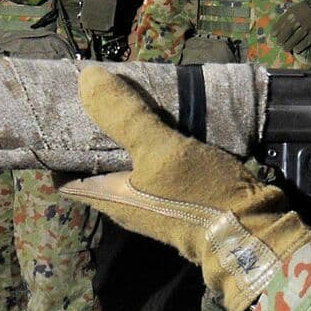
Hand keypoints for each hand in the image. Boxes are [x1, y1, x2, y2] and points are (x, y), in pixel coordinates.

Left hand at [63, 68, 310, 310]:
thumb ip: (123, 115)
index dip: (55, 148)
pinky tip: (169, 114)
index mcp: (108, 198)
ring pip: (132, 161)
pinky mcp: (184, 193)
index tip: (59, 114)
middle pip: (98, 164)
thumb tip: (86, 78)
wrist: (255, 232)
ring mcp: (156, 199)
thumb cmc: (198, 197)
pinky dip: (159, 139)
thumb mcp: (159, 149)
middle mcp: (127, 202)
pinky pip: (161, 162)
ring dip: (131, 132)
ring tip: (132, 93)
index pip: (63, 176)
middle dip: (97, 130)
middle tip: (100, 91)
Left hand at [270, 0, 310, 54]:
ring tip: (285, 48)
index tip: (273, 35)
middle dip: (281, 40)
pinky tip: (296, 50)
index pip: (281, 23)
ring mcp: (306, 27)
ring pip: (294, 40)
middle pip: (286, 33)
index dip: (276, 30)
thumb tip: (282, 25)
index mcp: (293, 12)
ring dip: (288, 45)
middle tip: (279, 44)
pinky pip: (304, 43)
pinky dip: (299, 47)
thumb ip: (291, 15)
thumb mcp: (300, 6)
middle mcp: (298, 20)